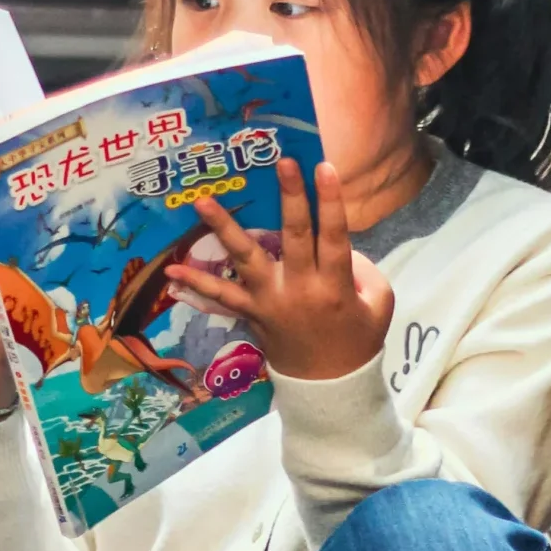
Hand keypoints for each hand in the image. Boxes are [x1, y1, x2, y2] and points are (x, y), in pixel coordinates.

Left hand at [174, 159, 393, 380]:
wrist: (329, 388)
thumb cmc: (357, 341)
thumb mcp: (378, 305)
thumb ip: (364, 269)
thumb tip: (336, 241)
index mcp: (336, 286)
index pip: (334, 237)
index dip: (330, 202)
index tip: (323, 168)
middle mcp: (301, 290)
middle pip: (295, 237)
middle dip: (290, 197)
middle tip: (282, 162)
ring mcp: (272, 302)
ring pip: (247, 260)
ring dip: (224, 228)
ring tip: (202, 202)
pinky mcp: (253, 314)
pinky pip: (222, 298)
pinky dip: (197, 286)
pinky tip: (172, 274)